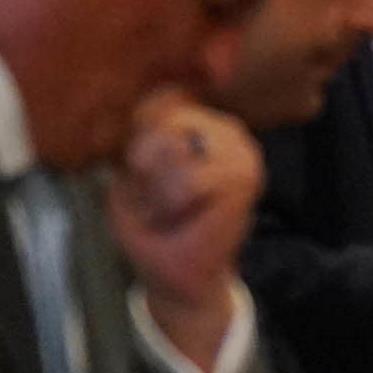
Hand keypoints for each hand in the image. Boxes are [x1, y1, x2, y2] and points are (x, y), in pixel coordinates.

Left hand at [107, 92, 262, 371]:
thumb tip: (139, 106)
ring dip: (157, 188)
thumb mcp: (128, 172)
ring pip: (175, 148)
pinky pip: (189, 179)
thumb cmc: (149, 223)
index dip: (137, 134)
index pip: (159, 98)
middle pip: (163, 119)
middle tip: (153, 196)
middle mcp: (224, 126)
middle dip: (144, 163)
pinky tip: (181, 216)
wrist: (174, 274)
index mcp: (198, 119)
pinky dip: (172, 203)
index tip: (136, 170)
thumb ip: (136, 135)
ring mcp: (240, 148)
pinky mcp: (244, 177)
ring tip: (166, 208)